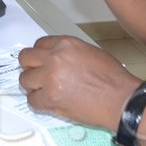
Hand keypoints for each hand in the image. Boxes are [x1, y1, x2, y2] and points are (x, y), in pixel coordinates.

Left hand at [19, 35, 138, 130]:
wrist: (121, 99)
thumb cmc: (112, 78)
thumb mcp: (90, 52)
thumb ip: (68, 52)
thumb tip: (55, 58)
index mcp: (66, 44)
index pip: (39, 44)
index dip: (39, 54)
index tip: (41, 61)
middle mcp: (55, 58)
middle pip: (25, 58)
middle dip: (29, 67)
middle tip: (36, 74)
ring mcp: (51, 78)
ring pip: (24, 80)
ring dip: (32, 85)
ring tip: (43, 90)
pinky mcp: (51, 98)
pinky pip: (32, 100)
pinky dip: (38, 102)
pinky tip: (47, 101)